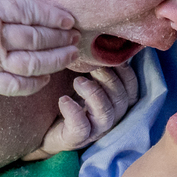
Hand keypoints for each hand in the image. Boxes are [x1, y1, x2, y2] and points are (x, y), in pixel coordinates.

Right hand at [0, 0, 79, 96]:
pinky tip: (46, 79)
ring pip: (34, 61)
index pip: (29, 10)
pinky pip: (16, 84)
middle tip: (76, 37)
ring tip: (71, 56)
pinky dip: (33, 83)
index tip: (68, 18)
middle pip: (37, 36)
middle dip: (60, 37)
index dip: (52, 15)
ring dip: (56, 59)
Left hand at [25, 64, 139, 158]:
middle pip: (122, 100)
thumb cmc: (68, 95)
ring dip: (94, 94)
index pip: (132, 89)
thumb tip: (101, 37)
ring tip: (77, 81)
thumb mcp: (85, 77)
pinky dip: (74, 111)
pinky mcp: (75, 138)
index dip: (126, 72)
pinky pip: (81, 127)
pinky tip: (63, 100)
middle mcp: (110, 117)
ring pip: (106, 115)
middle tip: (91, 66)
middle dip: (109, 80)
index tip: (109, 57)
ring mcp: (94, 130)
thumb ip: (96, 63)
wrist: (43, 127)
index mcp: (116, 102)